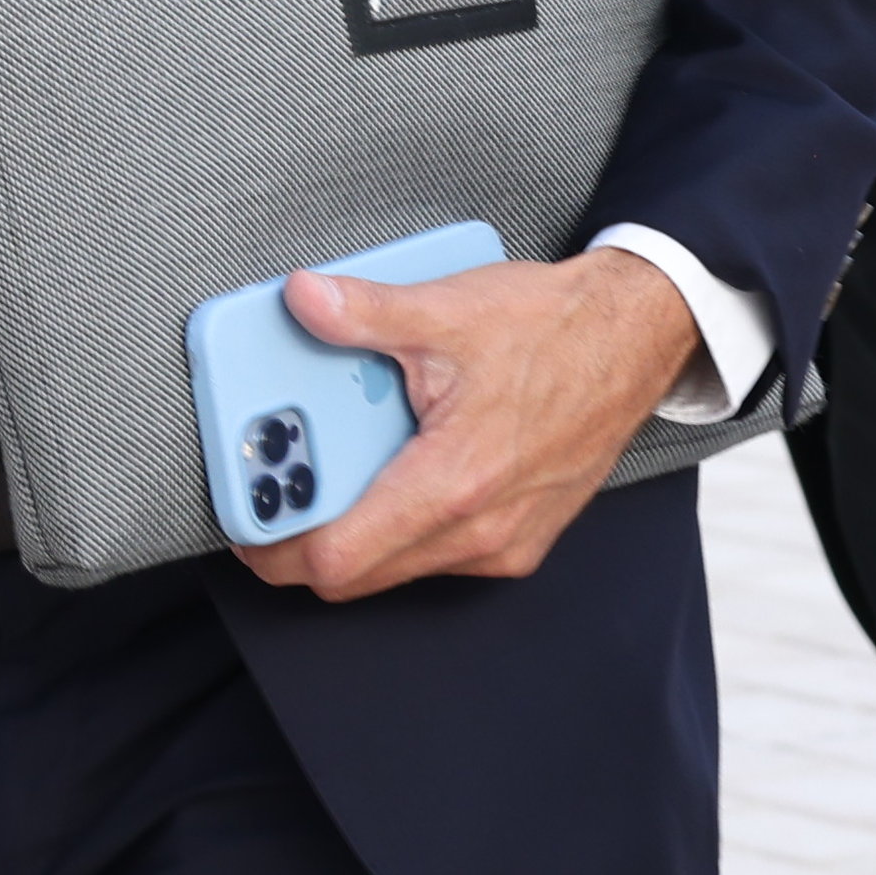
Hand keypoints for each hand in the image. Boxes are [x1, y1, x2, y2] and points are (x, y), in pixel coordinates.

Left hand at [234, 248, 701, 603]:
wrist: (633, 342)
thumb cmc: (552, 331)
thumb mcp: (448, 310)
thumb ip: (365, 312)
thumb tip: (302, 300)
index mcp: (454, 483)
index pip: (340, 557)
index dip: (276, 547)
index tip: (242, 519)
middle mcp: (480, 531)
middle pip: (358, 574)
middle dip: (302, 540)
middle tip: (270, 487)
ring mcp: (502, 543)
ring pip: (395, 566)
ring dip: (351, 530)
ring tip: (320, 469)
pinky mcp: (517, 538)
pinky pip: (433, 551)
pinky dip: (396, 521)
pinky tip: (383, 465)